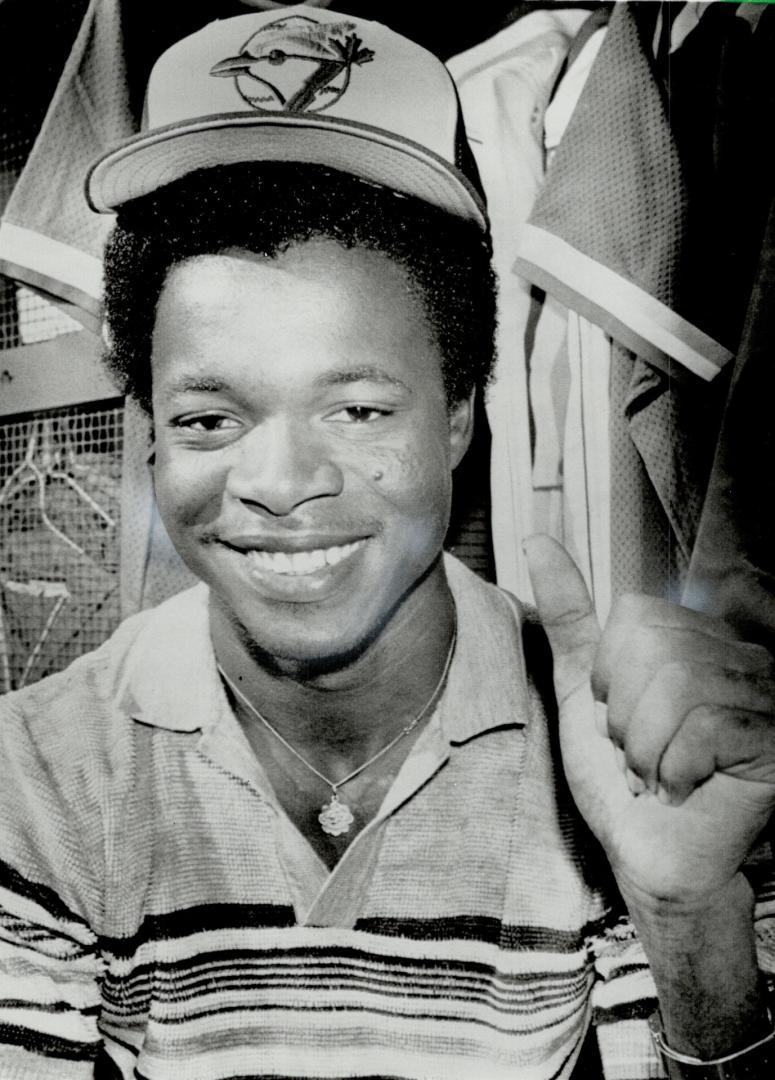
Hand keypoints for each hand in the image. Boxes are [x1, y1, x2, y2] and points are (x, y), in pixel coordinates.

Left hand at [524, 535, 774, 914]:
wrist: (646, 854)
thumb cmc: (618, 777)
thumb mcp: (583, 687)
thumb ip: (569, 616)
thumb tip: (537, 542)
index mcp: (697, 639)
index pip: (636, 613)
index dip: (608, 671)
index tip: (618, 716)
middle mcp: (741, 658)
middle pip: (653, 645)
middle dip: (624, 712)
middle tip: (637, 752)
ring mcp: (765, 697)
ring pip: (677, 683)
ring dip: (644, 744)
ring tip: (655, 771)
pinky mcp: (773, 742)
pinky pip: (704, 723)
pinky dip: (672, 766)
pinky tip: (682, 788)